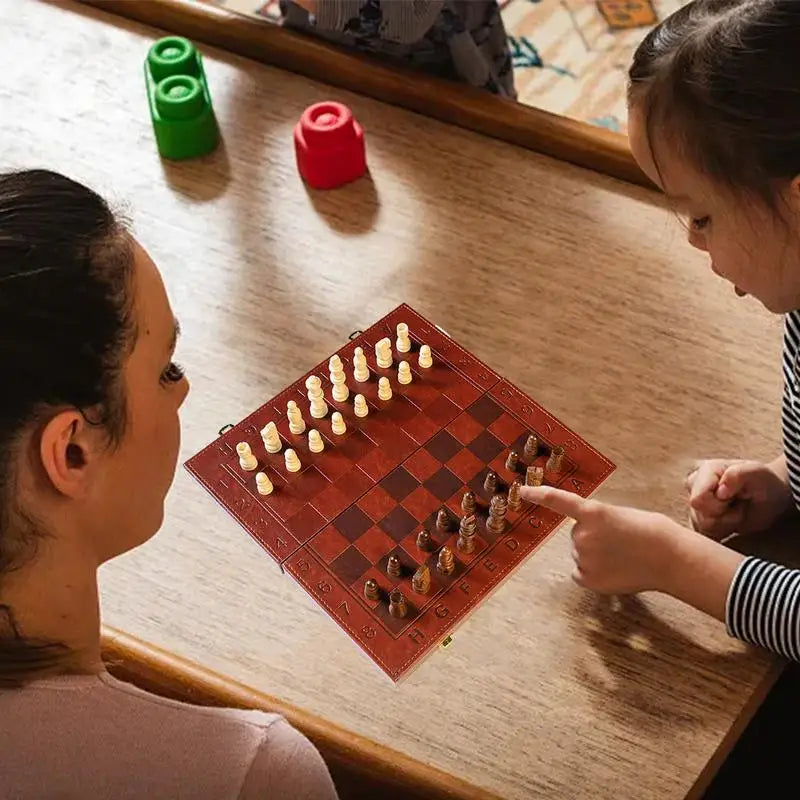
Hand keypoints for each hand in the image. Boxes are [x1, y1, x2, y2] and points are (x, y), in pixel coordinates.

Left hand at [520, 485, 684, 594]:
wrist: (670, 558)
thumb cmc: (650, 532)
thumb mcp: (619, 515)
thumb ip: (596, 522)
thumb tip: (585, 539)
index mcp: (592, 512)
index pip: (558, 500)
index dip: (538, 494)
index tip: (522, 491)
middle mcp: (582, 534)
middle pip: (577, 535)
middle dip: (594, 537)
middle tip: (620, 540)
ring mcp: (583, 558)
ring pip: (581, 555)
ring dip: (596, 555)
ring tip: (623, 554)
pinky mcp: (588, 579)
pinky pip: (580, 573)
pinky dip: (593, 573)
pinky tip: (614, 570)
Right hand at [686, 459, 791, 538]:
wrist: (770, 496)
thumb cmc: (764, 482)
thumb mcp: (758, 474)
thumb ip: (738, 475)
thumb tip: (720, 490)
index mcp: (705, 471)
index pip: (698, 499)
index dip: (719, 505)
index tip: (736, 497)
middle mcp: (695, 485)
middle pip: (700, 515)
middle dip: (724, 516)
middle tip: (739, 504)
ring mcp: (695, 503)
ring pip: (703, 526)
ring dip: (726, 524)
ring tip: (737, 511)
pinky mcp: (698, 519)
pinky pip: (705, 535)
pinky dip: (723, 531)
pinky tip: (732, 519)